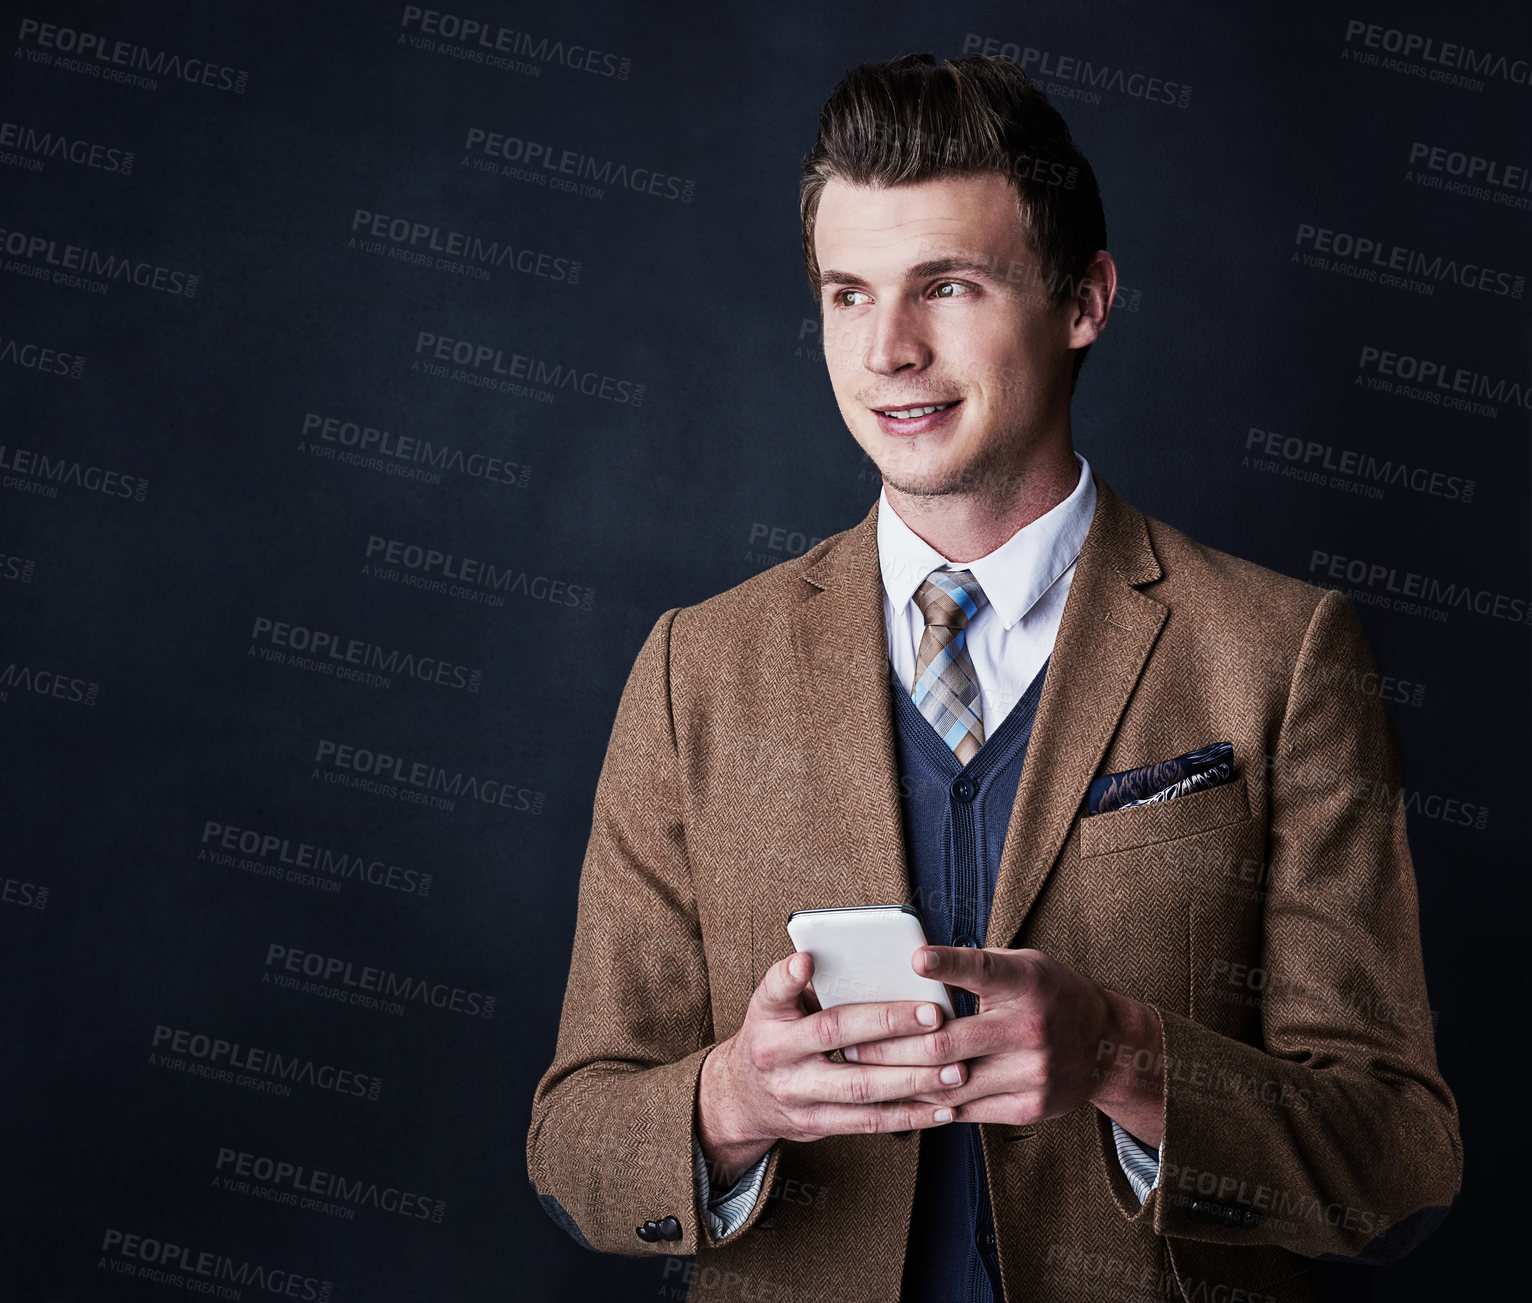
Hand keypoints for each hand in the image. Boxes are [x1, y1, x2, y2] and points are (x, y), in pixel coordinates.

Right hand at [697, 952, 963, 1185]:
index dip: (790, 977)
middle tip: (935, 1016)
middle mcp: (777, 1054)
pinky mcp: (816, 1125)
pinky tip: (942, 1108)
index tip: (808, 960)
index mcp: (768, 1015)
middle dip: (888, 1024)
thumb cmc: (775, 1035)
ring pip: (860, 1087)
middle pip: (834, 1033)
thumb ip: (810, 985)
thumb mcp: (776, 1005)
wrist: (743, 1096)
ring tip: (954, 1070)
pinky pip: (868, 1122)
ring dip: (913, 1079)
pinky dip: (910, 1116)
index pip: (775, 991)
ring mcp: (796, 1093)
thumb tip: (860, 959)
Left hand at [843, 946, 1164, 1146]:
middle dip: (891, 1044)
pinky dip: (932, 1103)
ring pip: (949, 1083)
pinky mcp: (1030, 1106)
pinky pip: (968, 1110)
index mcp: (1026, 982)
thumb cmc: (1049, 995)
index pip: (982, 970)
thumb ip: (976, 968)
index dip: (948, 965)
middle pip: (947, 1041)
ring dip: (902, 1080)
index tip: (915, 959)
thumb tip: (908, 968)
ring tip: (865, 1075)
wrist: (1106, 1046)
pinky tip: (904, 1097)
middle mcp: (1031, 1027)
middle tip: (851, 1044)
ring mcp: (1033, 1072)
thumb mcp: (1023, 965)